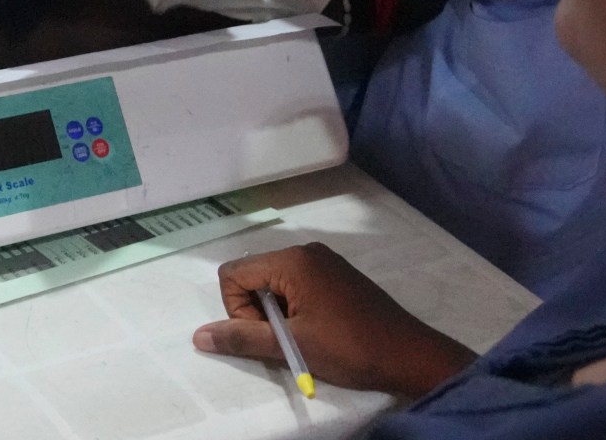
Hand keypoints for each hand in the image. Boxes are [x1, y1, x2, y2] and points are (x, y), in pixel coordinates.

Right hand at [193, 243, 475, 399]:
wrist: (407, 353)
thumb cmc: (348, 347)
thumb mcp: (292, 345)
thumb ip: (242, 337)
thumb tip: (199, 335)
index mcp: (293, 261)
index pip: (234, 273)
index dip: (237, 309)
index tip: (266, 334)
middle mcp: (306, 252)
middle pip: (253, 274)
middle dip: (256, 310)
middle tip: (284, 339)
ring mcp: (324, 261)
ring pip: (275, 281)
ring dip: (276, 312)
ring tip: (302, 338)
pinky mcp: (337, 275)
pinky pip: (297, 283)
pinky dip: (294, 307)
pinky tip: (316, 330)